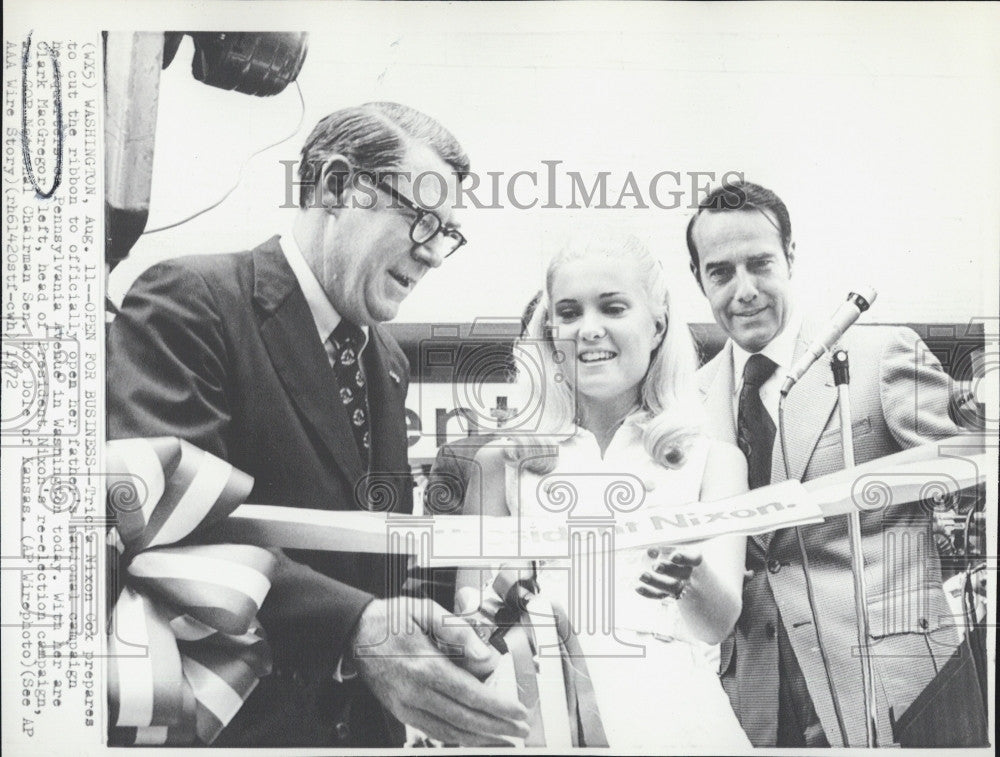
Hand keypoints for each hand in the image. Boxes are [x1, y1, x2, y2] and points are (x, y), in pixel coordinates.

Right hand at [349, 596, 529, 745]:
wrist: (356, 631)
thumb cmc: (392, 619)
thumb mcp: (427, 611)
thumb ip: (459, 631)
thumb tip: (485, 656)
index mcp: (425, 665)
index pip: (470, 694)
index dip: (498, 707)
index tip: (518, 712)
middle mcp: (415, 691)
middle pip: (464, 718)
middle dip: (496, 728)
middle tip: (520, 731)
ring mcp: (406, 705)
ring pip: (449, 731)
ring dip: (479, 739)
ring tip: (503, 741)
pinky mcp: (400, 712)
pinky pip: (433, 731)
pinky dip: (456, 738)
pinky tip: (473, 738)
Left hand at [636, 546, 702, 599]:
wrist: (668, 567)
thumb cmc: (667, 552)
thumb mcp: (665, 546)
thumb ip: (660, 547)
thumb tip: (651, 551)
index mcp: (691, 557)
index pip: (695, 559)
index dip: (685, 558)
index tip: (673, 556)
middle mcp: (687, 572)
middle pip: (683, 574)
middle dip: (669, 570)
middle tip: (655, 566)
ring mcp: (679, 584)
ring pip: (672, 587)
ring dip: (656, 581)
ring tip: (642, 575)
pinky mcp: (666, 592)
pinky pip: (660, 595)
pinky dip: (648, 592)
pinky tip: (638, 587)